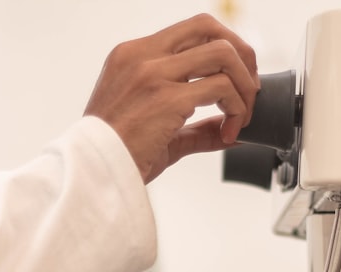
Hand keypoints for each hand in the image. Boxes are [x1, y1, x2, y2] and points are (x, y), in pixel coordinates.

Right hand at [83, 13, 258, 182]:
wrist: (91, 175)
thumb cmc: (113, 156)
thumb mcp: (153, 129)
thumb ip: (191, 125)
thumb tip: (226, 128)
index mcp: (132, 56)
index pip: (190, 31)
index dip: (222, 48)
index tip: (234, 78)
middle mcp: (141, 56)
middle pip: (210, 28)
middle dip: (242, 56)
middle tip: (249, 90)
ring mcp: (154, 74)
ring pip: (223, 54)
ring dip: (244, 86)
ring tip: (241, 117)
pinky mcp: (167, 98)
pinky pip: (222, 89)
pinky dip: (236, 111)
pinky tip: (228, 134)